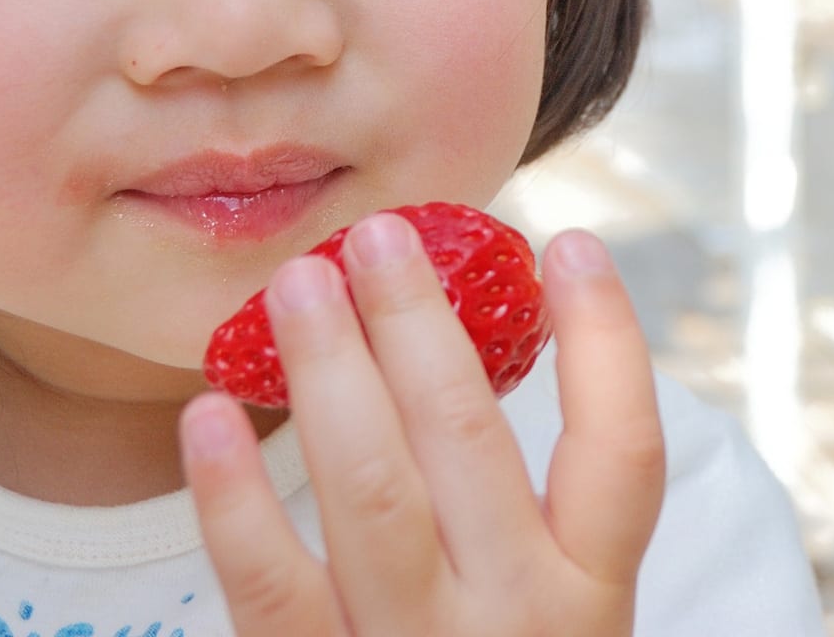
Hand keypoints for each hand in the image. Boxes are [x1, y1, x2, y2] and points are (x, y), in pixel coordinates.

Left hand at [180, 213, 667, 634]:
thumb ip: (529, 516)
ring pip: (370, 491)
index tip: (567, 243)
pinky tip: (209, 414)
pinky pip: (270, 590)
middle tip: (378, 235)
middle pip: (470, 441)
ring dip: (328, 374)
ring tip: (297, 288)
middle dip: (419, 322)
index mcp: (594, 598)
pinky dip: (233, 498)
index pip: (624, 449)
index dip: (604, 338)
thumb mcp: (553, 618)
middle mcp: (520, 625)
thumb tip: (457, 350)